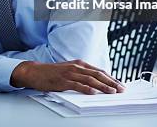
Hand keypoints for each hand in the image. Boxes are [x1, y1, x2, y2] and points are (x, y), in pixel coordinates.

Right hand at [10, 60, 124, 93]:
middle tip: (121, 89)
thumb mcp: (69, 70)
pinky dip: (87, 89)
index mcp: (79, 64)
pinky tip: (94, 93)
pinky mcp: (63, 81)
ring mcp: (70, 73)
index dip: (111, 78)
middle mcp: (76, 67)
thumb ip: (82, 74)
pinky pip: (77, 85)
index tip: (120, 84)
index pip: (99, 71)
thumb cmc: (52, 72)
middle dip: (111, 82)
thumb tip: (96, 84)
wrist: (35, 71)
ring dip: (102, 86)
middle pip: (98, 74)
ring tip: (112, 92)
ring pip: (90, 80)